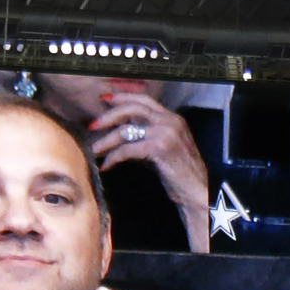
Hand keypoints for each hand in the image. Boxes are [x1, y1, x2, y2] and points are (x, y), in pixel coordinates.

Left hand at [80, 91, 216, 250]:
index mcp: (172, 118)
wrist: (196, 192)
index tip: (105, 101)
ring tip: (94, 149)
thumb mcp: (162, 150)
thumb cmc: (179, 174)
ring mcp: (166, 133)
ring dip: (107, 140)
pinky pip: (128, 149)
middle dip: (109, 116)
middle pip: (132, 108)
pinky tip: (107, 165)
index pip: (144, 100)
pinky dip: (114, 157)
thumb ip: (144, 139)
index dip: (123, 98)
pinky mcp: (160, 148)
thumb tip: (119, 136)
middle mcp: (170, 121)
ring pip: (127, 130)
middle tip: (93, 125)